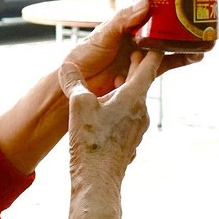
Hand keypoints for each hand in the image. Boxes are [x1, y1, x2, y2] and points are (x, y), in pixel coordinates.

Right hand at [59, 48, 162, 182]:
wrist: (98, 181)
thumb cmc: (92, 141)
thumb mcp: (79, 105)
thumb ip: (74, 82)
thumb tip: (66, 66)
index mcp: (134, 97)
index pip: (149, 65)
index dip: (150, 49)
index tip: (153, 37)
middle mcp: (141, 111)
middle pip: (142, 82)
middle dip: (136, 67)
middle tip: (131, 51)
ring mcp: (138, 129)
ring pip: (134, 101)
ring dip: (125, 89)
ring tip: (114, 81)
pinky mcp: (130, 142)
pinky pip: (127, 118)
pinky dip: (120, 108)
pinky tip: (106, 113)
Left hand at [63, 0, 200, 96]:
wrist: (75, 87)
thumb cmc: (83, 56)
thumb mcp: (103, 34)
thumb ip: (123, 21)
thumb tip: (147, 3)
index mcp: (126, 26)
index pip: (150, 13)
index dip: (167, 8)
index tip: (185, 2)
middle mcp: (136, 40)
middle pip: (164, 32)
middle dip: (183, 30)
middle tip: (201, 26)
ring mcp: (141, 57)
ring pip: (168, 50)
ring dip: (185, 48)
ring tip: (202, 45)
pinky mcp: (143, 74)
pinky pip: (165, 67)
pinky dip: (179, 62)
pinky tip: (192, 58)